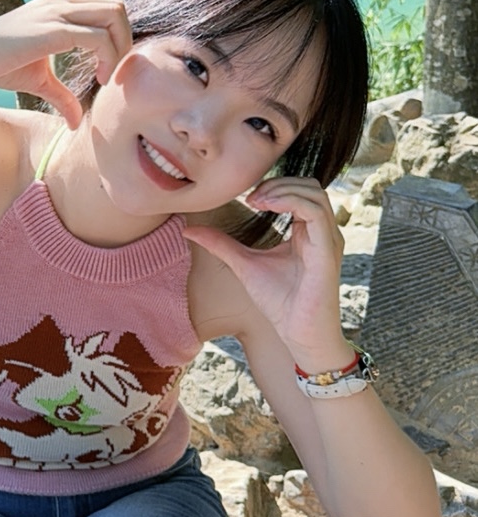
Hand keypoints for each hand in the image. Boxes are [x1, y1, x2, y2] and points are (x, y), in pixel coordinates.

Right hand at [0, 0, 131, 127]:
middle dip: (126, 42)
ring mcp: (57, 12)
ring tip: (106, 77)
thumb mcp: (38, 80)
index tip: (108, 70)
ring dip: (120, 49)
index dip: (118, 38)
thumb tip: (75, 122)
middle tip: (113, 73)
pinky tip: (97, 78)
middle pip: (118, 8)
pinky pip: (97, 37)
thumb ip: (61, 95)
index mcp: (60, 7)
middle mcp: (61, 3)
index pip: (107, 10)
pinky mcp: (52, 29)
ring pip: (114, 16)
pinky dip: (107, 58)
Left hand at [182, 177, 349, 368]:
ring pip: (315, 193)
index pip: (299, 190)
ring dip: (282, 189)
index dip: (273, 185)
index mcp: (307, 231)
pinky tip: (265, 207)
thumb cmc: (279, 301)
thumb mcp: (243, 264)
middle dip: (278, 182)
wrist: (298, 333)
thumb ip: (220, 244)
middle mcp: (322, 231)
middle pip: (309, 185)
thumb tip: (188, 230)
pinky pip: (316, 212)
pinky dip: (290, 202)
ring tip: (256, 201)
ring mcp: (328, 239)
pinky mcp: (327, 250)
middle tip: (251, 198)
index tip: (247, 198)